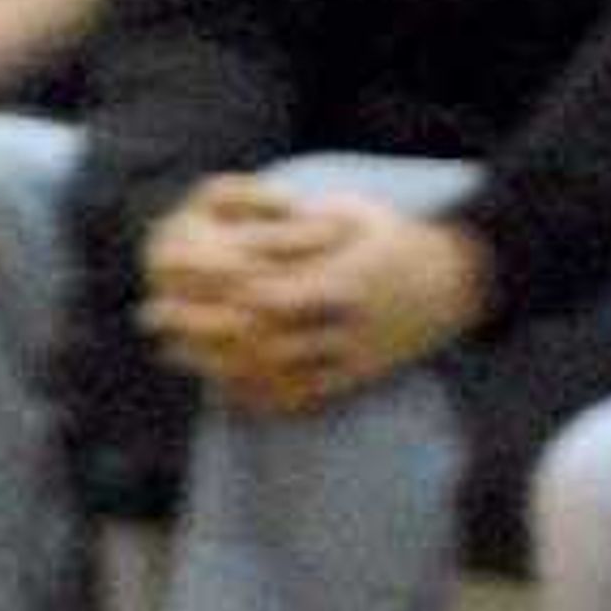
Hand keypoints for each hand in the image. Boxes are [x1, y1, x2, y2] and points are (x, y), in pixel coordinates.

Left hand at [143, 191, 477, 411]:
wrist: (457, 284)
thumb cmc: (397, 238)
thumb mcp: (354, 214)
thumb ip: (301, 226)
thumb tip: (244, 229)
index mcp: (342, 280)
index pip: (265, 294)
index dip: (214, 292)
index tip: (174, 278)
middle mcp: (343, 325)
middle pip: (257, 338)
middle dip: (199, 332)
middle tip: (153, 319)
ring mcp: (348, 357)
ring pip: (272, 373)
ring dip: (216, 365)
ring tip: (175, 353)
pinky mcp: (352, 379)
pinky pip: (297, 397)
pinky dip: (255, 394)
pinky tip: (220, 386)